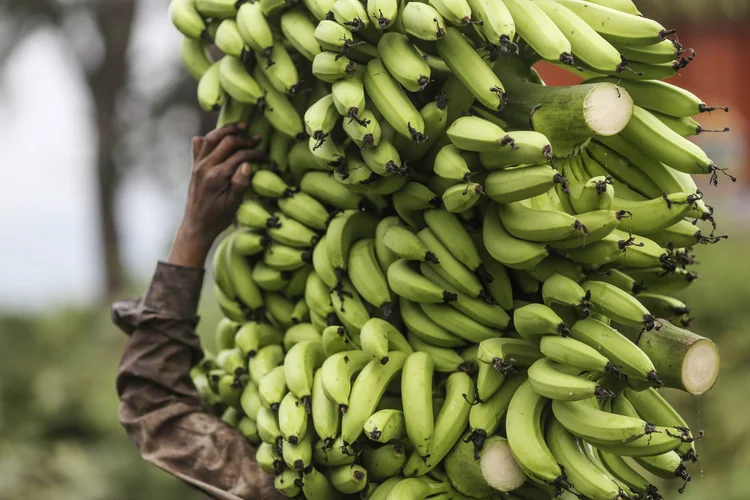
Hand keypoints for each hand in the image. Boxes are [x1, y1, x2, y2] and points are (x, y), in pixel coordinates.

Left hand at [168, 123, 264, 268]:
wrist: (196, 226)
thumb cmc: (218, 217)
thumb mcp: (234, 204)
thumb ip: (240, 183)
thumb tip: (248, 164)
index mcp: (217, 176)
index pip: (239, 156)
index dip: (255, 153)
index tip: (265, 157)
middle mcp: (205, 166)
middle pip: (226, 142)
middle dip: (243, 138)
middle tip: (257, 138)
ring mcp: (197, 165)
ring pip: (211, 138)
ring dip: (226, 130)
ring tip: (240, 127)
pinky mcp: (194, 166)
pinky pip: (199, 145)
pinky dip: (209, 137)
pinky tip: (218, 137)